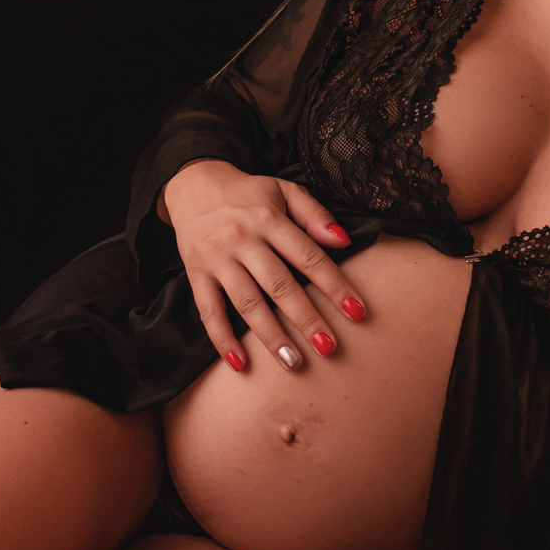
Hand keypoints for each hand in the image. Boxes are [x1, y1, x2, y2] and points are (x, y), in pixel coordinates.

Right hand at [162, 159, 364, 369]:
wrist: (193, 185)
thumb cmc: (249, 194)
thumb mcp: (284, 191)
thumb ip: (315, 214)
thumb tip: (343, 240)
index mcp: (270, 220)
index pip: (308, 256)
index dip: (334, 285)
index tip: (356, 311)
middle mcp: (243, 240)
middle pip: (279, 285)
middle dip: (306, 318)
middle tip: (329, 347)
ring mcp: (218, 259)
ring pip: (247, 302)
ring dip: (270, 335)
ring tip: (293, 362)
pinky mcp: (196, 275)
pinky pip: (209, 311)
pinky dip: (222, 339)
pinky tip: (239, 364)